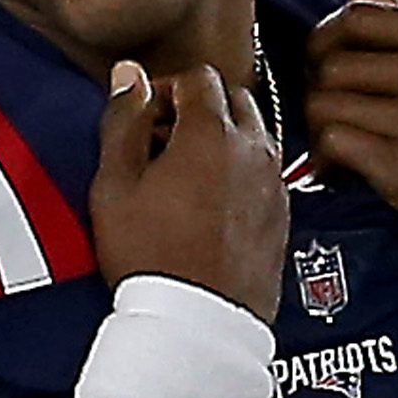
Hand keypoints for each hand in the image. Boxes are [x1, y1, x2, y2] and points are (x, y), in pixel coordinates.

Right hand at [89, 62, 288, 322]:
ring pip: (253, 134)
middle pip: (234, 98)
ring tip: (185, 173)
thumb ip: (123, 121)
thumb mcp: (115, 185)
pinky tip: (210, 202)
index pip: (198, 77)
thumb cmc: (148, 253)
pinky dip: (240, 170)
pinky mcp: (283, 215)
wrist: (198, 323)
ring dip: (222, 138)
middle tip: (163, 141)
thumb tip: (129, 74)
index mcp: (211, 134)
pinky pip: (264, 172)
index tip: (145, 120)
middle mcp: (254, 150)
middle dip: (199, 107)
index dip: (165, 88)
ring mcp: (274, 184)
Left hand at [305, 0, 397, 275]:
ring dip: (318, 124)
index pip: (360, 15)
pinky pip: (333, 141)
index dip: (327, 36)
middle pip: (333, 59)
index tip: (326, 59)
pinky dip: (325, 156)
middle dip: (316, 84)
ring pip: (324, 100)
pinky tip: (339, 168)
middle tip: (325, 106)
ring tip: (333, 140)